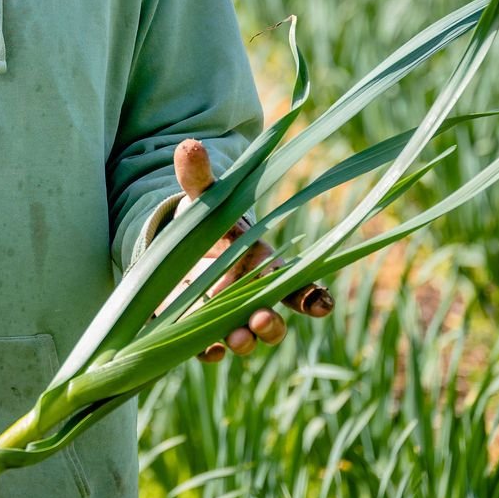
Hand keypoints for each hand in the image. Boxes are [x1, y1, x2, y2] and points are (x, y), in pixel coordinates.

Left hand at [165, 138, 333, 363]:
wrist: (175, 246)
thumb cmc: (205, 221)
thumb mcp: (202, 198)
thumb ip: (200, 177)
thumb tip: (189, 145)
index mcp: (262, 264)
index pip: (297, 285)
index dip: (313, 296)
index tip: (323, 304)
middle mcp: (250, 297)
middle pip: (273, 320)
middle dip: (271, 325)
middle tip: (261, 321)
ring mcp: (225, 317)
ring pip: (245, 339)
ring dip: (244, 342)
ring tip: (235, 339)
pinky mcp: (197, 330)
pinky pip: (208, 349)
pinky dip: (209, 351)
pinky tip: (205, 349)